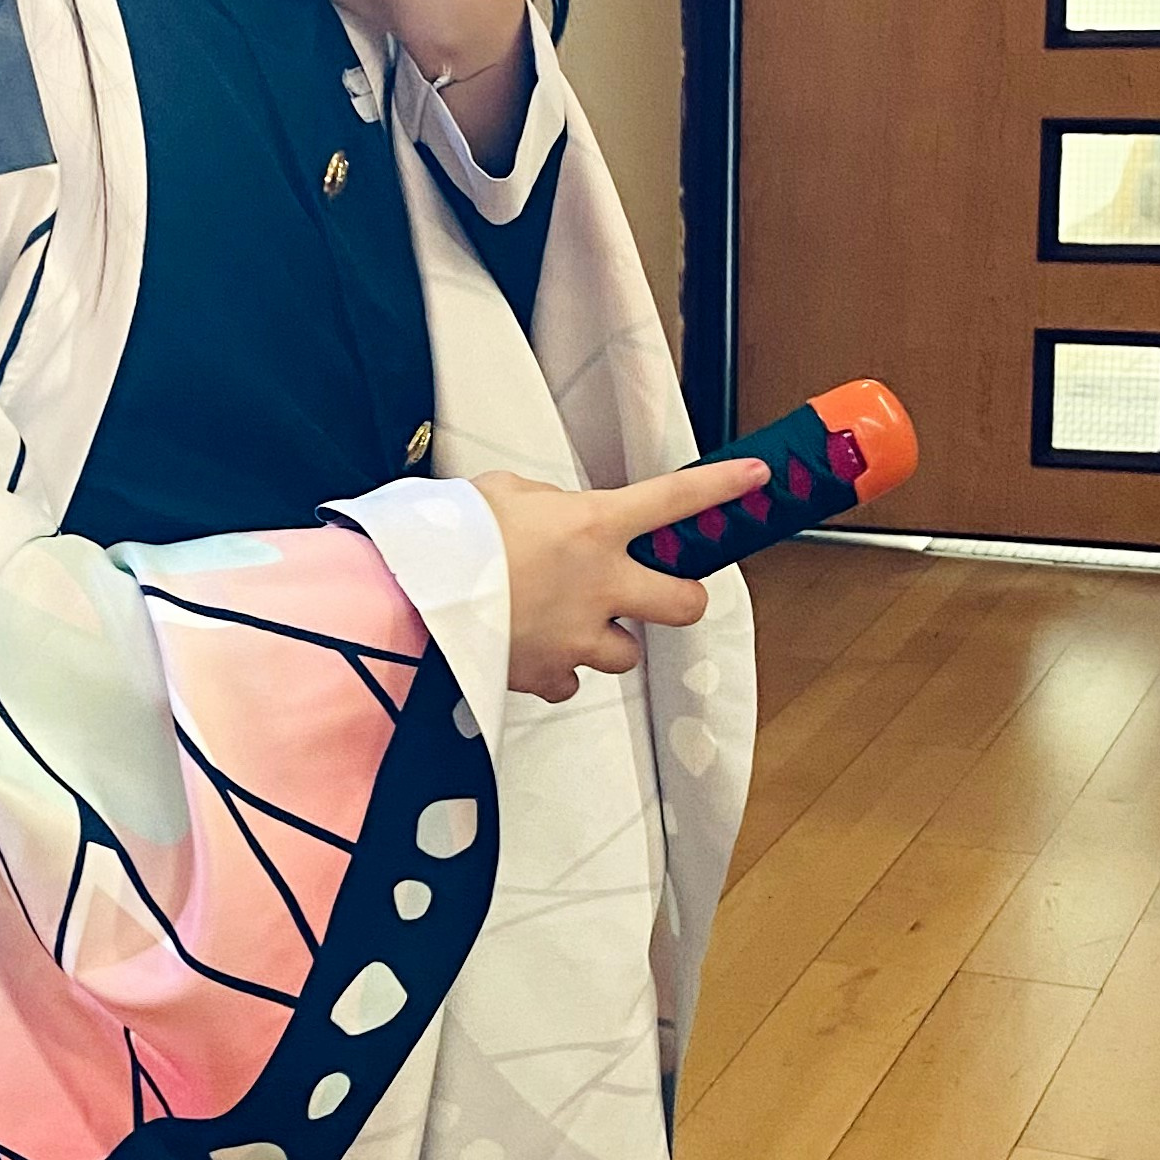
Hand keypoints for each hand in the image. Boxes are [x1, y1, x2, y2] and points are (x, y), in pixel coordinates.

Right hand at [474, 458, 768, 705]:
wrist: (406, 600)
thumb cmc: (446, 539)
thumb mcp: (500, 493)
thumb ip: (542, 503)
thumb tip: (552, 513)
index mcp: (592, 525)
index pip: (676, 500)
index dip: (724, 486)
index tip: (753, 478)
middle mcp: (599, 583)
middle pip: (686, 603)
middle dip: (681, 598)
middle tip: (659, 590)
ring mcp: (578, 636)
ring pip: (628, 653)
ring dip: (609, 640)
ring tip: (571, 623)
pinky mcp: (548, 674)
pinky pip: (570, 681)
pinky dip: (559, 670)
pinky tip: (534, 650)